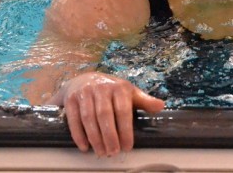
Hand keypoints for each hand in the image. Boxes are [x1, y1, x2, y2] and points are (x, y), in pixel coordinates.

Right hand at [50, 72, 164, 156]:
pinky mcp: (71, 99)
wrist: (84, 79)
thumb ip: (144, 101)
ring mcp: (85, 93)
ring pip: (89, 118)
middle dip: (109, 136)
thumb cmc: (112, 90)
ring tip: (101, 152)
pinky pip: (74, 119)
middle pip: (104, 115)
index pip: (123, 110)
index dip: (125, 130)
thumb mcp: (129, 93)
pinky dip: (79, 134)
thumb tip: (161, 106)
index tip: (127, 146)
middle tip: (113, 152)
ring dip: (95, 138)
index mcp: (119, 87)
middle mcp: (101, 88)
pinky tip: (85, 147)